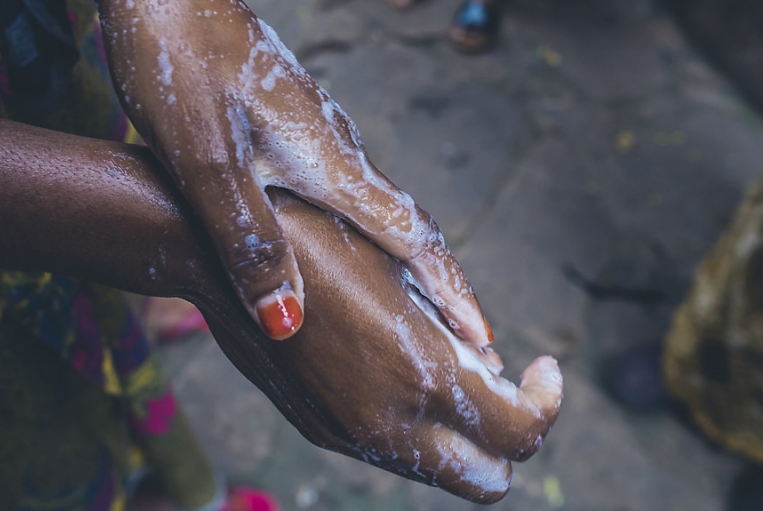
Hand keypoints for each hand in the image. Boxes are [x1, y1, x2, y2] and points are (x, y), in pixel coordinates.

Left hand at [101, 0, 493, 345]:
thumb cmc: (177, 64)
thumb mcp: (207, 162)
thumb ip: (250, 241)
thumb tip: (289, 322)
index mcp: (328, 161)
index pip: (411, 234)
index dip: (447, 290)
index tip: (482, 338)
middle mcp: (332, 147)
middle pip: (401, 224)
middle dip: (433, 284)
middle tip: (459, 341)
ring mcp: (309, 132)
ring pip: (367, 207)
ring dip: (396, 260)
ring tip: (406, 308)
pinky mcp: (281, 123)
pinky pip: (334, 191)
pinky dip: (353, 234)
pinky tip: (332, 247)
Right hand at [184, 190, 562, 502]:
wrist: (215, 255)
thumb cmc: (311, 238)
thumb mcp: (399, 269)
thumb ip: (454, 327)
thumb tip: (492, 363)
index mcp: (421, 371)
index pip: (522, 431)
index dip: (547, 401)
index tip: (542, 367)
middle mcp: (389, 419)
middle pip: (487, 481)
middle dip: (511, 440)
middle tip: (506, 386)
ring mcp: (350, 434)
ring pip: (438, 473)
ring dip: (461, 436)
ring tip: (448, 367)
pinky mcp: (320, 430)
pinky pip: (390, 452)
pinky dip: (414, 428)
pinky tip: (399, 371)